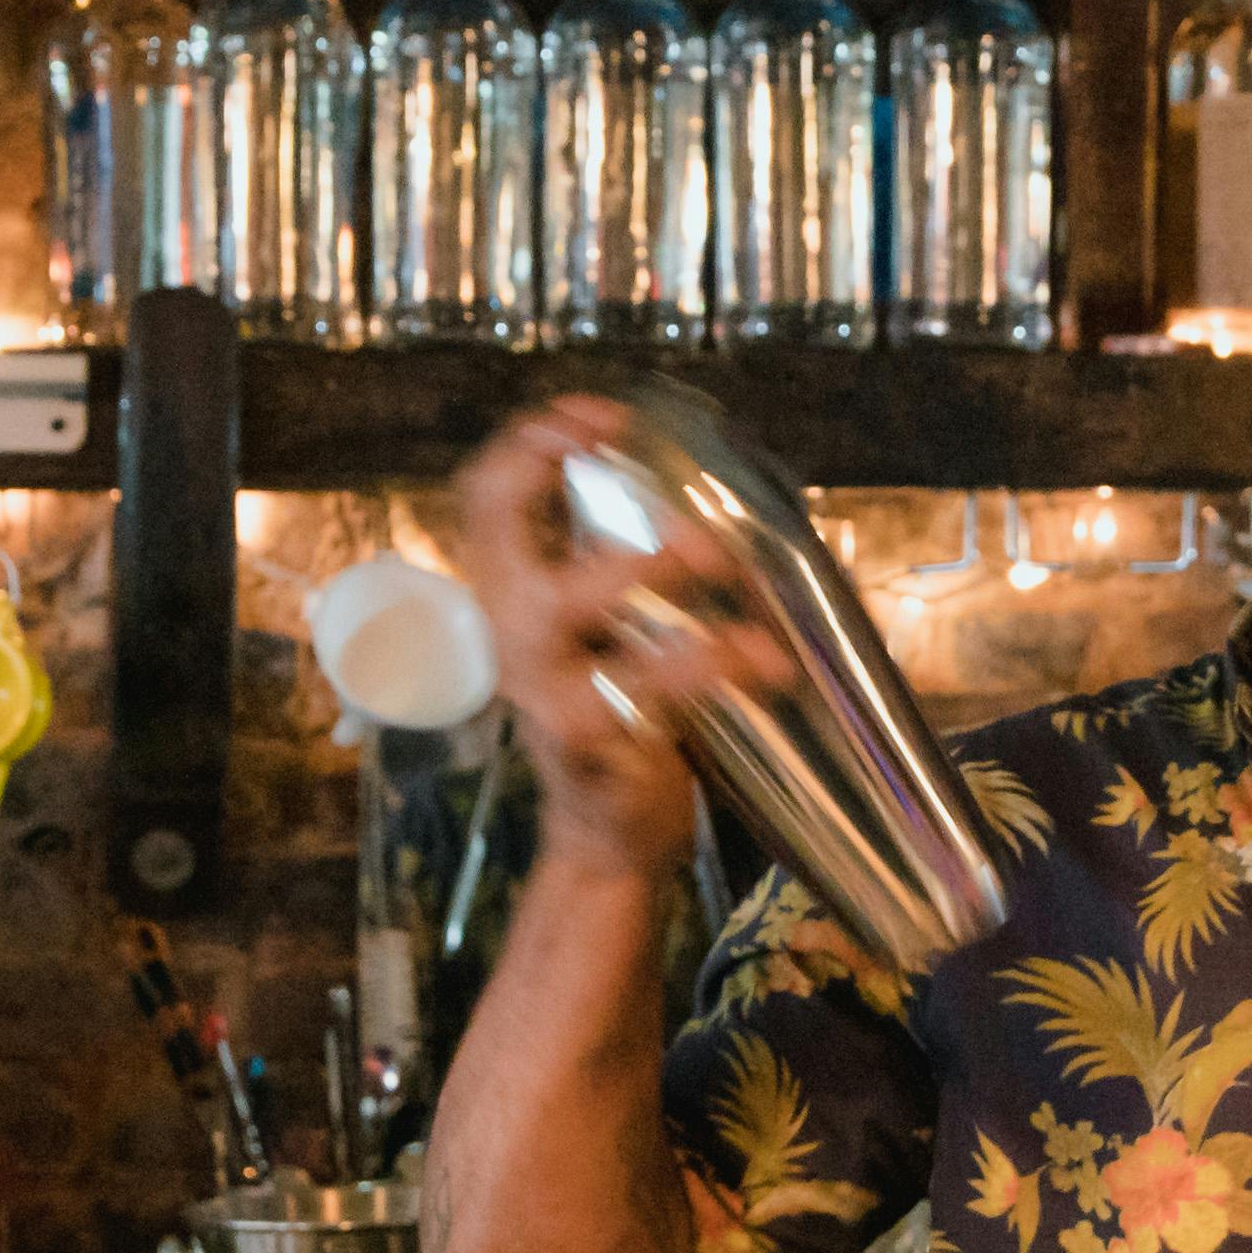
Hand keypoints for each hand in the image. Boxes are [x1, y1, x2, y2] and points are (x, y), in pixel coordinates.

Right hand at [449, 402, 797, 866]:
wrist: (607, 835)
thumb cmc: (621, 712)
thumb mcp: (608, 626)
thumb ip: (616, 555)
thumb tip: (678, 471)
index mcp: (517, 594)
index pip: (486, 496)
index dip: (531, 442)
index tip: (598, 417)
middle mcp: (515, 632)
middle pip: (499, 533)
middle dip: (556, 476)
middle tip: (626, 437)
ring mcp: (543, 686)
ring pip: (565, 606)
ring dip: (641, 565)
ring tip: (718, 556)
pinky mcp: (587, 739)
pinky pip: (641, 687)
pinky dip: (711, 664)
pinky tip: (765, 658)